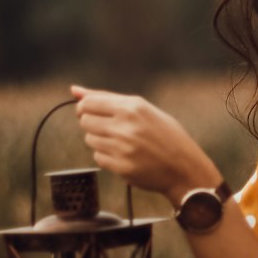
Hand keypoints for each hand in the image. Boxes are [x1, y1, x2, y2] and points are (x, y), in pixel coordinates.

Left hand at [70, 85, 220, 206]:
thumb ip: (107, 98)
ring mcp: (123, 147)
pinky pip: (98, 158)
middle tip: (111, 129)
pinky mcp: (121, 167)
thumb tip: (73, 90)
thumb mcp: (143, 109)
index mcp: (133, 107)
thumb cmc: (165, 134)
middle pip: (85, 121)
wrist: (184, 167)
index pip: (88, 103)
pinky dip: (107, 157)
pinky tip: (125, 156)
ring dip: (100, 141)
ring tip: (122, 143)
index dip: (85, 108)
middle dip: (93, 124)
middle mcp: (126, 125)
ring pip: (90, 139)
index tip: (92, 113)